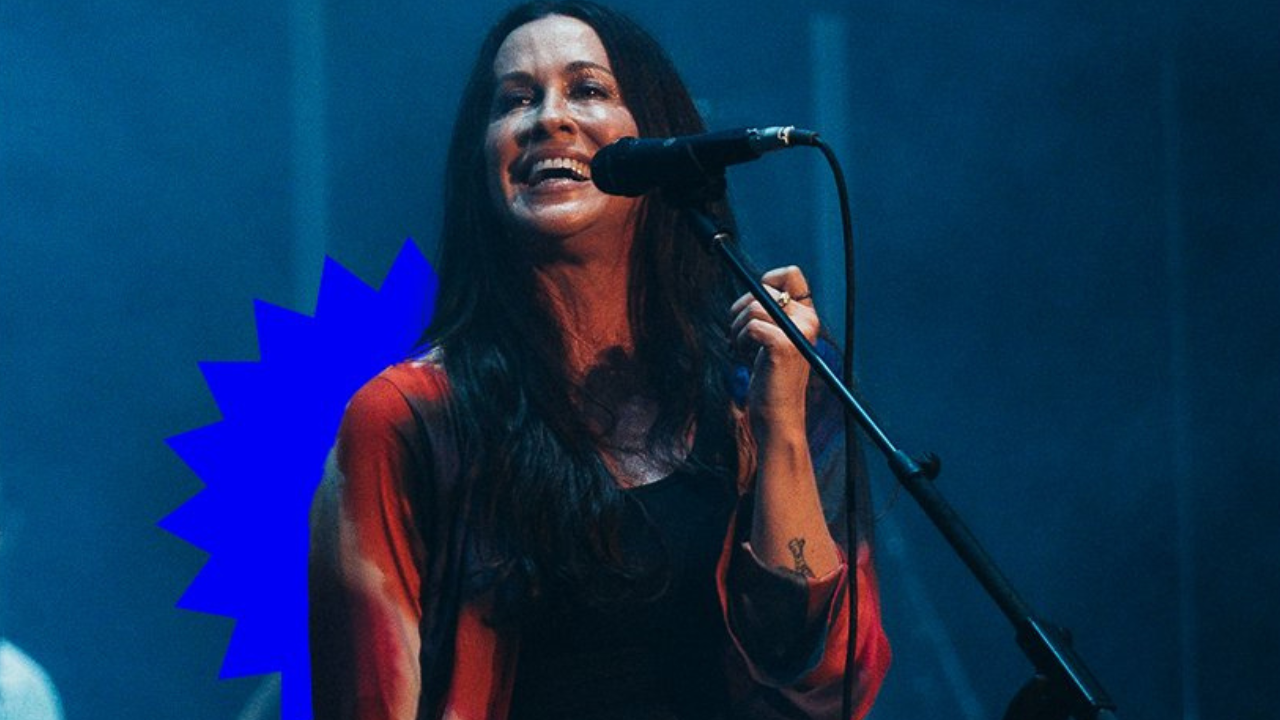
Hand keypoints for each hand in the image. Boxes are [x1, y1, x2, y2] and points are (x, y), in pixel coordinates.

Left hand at [729, 266, 819, 431]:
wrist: (778, 416)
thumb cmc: (770, 378)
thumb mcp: (772, 339)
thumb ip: (768, 314)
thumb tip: (749, 289)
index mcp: (807, 316)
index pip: (791, 274)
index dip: (766, 281)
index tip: (752, 303)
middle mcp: (808, 321)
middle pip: (763, 289)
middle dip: (740, 309)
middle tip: (738, 335)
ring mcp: (798, 333)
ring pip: (752, 308)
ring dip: (736, 328)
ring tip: (740, 349)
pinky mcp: (783, 345)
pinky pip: (750, 326)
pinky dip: (739, 341)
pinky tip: (744, 357)